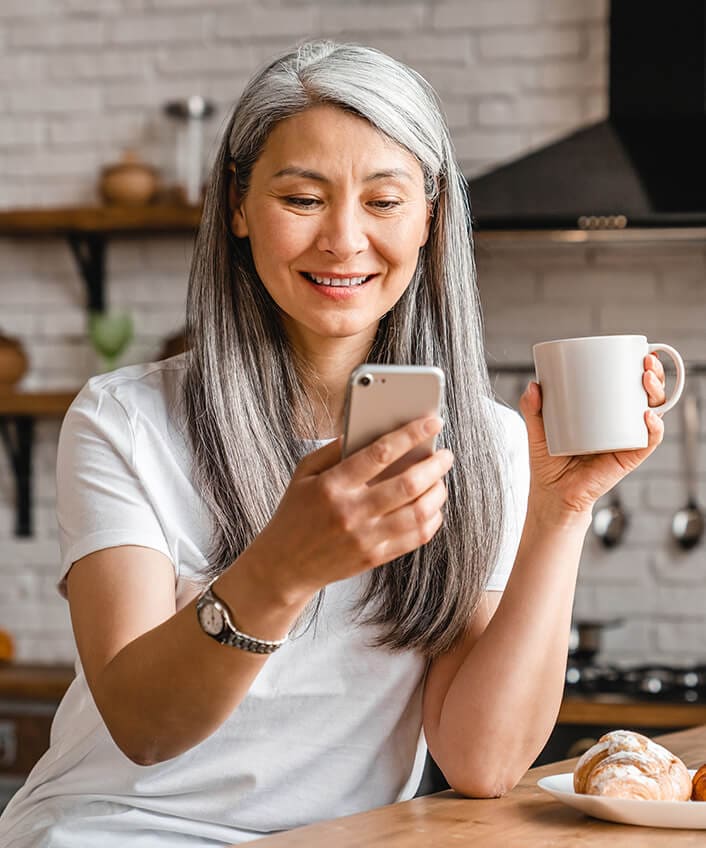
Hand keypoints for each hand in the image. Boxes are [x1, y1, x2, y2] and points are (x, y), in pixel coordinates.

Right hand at [246, 417, 453, 602]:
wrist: (284, 566)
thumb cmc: (295, 514)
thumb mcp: (304, 473)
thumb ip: (333, 450)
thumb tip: (366, 431)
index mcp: (333, 485)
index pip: (380, 453)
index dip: (411, 434)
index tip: (432, 421)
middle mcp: (351, 511)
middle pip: (407, 484)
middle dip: (435, 465)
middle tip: (445, 455)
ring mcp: (365, 538)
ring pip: (418, 513)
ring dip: (438, 493)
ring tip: (440, 480)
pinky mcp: (374, 558)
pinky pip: (415, 538)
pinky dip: (432, 520)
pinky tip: (433, 508)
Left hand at [519, 354, 665, 521]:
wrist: (553, 495)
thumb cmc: (548, 461)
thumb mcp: (537, 429)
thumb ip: (532, 408)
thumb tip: (534, 385)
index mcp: (604, 412)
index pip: (627, 386)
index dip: (639, 368)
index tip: (640, 352)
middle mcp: (620, 424)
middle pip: (646, 395)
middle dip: (653, 375)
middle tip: (646, 363)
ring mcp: (625, 440)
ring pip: (653, 414)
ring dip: (657, 394)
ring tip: (646, 380)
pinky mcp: (627, 458)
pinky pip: (647, 442)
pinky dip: (652, 429)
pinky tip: (646, 417)